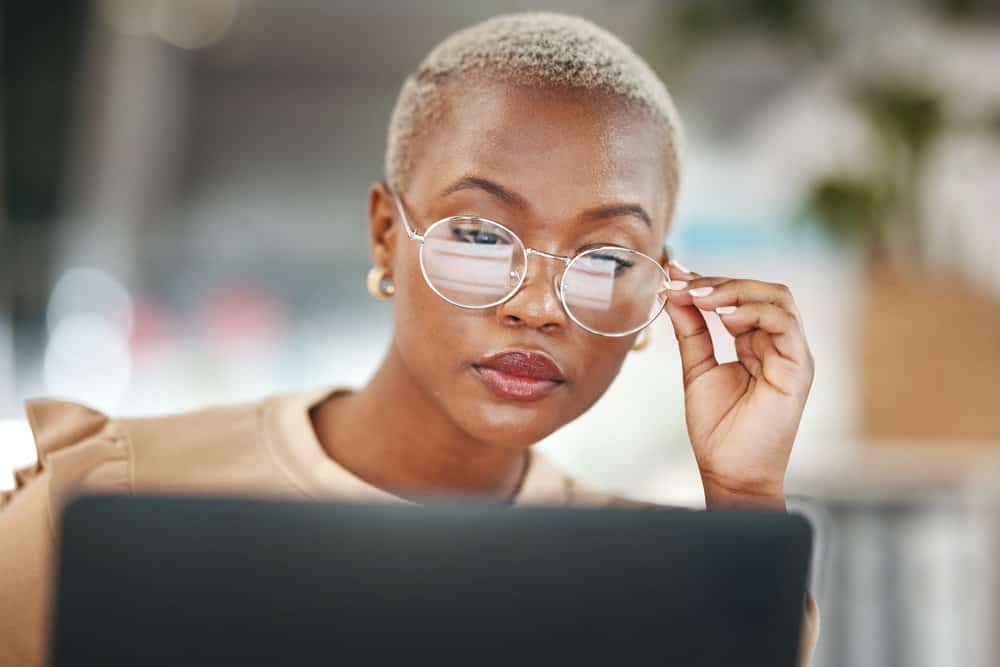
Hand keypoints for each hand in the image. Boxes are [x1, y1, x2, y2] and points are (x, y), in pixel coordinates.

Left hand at [663, 262, 813, 508]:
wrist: (728, 471)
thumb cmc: (718, 428)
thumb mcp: (697, 368)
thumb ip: (691, 331)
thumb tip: (675, 294)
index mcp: (760, 343)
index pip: (743, 297)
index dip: (710, 282)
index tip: (674, 276)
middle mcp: (781, 344)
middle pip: (763, 290)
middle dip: (720, 282)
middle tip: (684, 285)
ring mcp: (792, 354)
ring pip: (777, 298)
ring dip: (735, 291)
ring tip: (700, 298)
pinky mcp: (797, 368)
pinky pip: (784, 323)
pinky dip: (753, 311)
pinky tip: (723, 317)